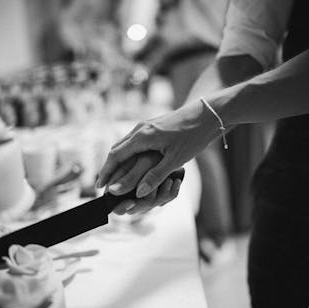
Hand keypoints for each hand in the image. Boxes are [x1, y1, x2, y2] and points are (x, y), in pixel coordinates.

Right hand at [96, 99, 217, 197]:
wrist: (208, 114)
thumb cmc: (193, 136)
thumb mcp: (175, 160)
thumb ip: (155, 176)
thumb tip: (138, 193)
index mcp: (143, 136)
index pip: (115, 156)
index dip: (106, 173)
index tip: (100, 187)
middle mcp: (140, 128)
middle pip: (116, 150)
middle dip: (108, 168)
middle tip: (103, 185)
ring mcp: (146, 125)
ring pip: (124, 145)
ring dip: (117, 161)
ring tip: (114, 177)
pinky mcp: (153, 126)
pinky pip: (133, 141)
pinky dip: (127, 154)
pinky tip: (130, 164)